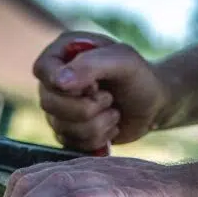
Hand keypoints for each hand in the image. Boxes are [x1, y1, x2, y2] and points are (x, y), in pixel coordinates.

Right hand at [33, 31, 168, 150]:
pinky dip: (97, 138)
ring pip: (61, 127)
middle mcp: (56, 80)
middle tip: (110, 98)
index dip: (64, 83)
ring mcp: (60, 107)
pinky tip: (110, 126)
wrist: (155, 105)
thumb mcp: (123, 61)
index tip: (94, 86)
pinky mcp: (68, 131)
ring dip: (97, 123)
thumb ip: (91, 65)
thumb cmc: (140, 77)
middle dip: (87, 107)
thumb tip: (58, 82)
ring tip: (114, 111)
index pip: (42, 69)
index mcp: (64, 52)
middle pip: (49, 103)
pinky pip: (71, 144)